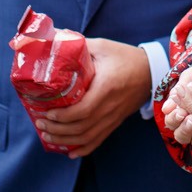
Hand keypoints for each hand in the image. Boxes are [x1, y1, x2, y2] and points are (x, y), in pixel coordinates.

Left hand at [35, 39, 151, 157]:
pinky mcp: (115, 122)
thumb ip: (79, 44)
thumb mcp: (103, 46)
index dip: (63, 116)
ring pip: (88, 137)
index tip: (47, 112)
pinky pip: (99, 140)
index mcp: (106, 87)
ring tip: (48, 136)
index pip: (83, 109)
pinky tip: (70, 152)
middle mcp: (110, 106)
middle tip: (40, 124)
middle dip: (58, 130)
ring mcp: (113, 117)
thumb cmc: (125, 57)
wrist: (151, 71)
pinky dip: (83, 149)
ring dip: (66, 140)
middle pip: (82, 127)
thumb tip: (54, 39)